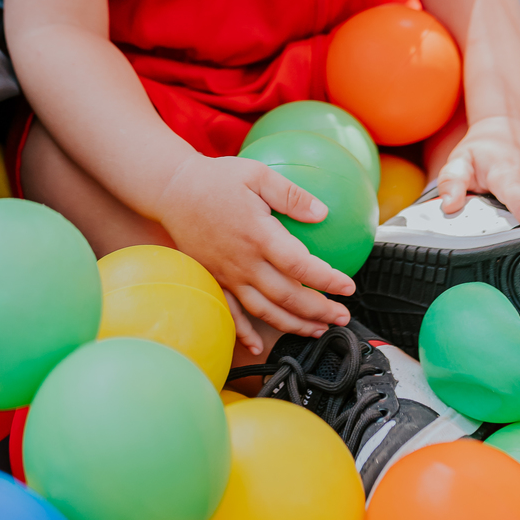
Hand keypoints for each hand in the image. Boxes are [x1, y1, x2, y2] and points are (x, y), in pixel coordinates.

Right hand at [153, 152, 355, 353]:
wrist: (172, 190)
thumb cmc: (216, 178)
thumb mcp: (257, 174)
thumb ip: (291, 195)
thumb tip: (322, 212)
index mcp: (258, 235)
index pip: (300, 266)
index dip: (327, 280)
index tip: (348, 286)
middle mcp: (243, 262)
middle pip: (286, 297)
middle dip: (318, 312)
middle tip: (342, 317)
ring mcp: (227, 274)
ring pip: (264, 310)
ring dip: (293, 325)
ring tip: (317, 330)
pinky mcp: (214, 279)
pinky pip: (230, 312)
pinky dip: (243, 332)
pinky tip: (256, 345)